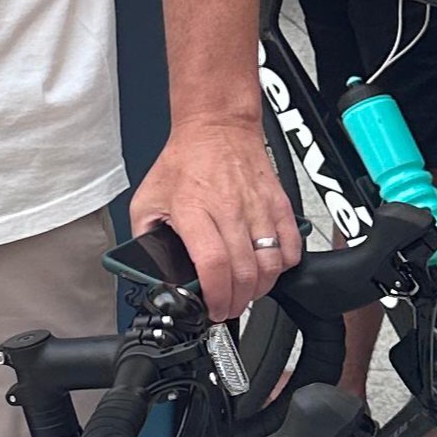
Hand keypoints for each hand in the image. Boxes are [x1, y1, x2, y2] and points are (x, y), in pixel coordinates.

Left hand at [129, 113, 302, 324]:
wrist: (217, 127)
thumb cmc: (184, 161)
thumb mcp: (147, 199)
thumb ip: (145, 236)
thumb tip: (150, 268)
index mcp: (193, 209)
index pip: (212, 264)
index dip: (215, 295)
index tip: (212, 308)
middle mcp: (228, 209)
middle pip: (244, 272)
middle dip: (237, 302)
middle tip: (228, 307)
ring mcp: (258, 207)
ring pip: (271, 264)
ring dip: (260, 288)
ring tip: (247, 292)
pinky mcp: (279, 204)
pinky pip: (291, 246)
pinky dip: (283, 266)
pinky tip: (267, 268)